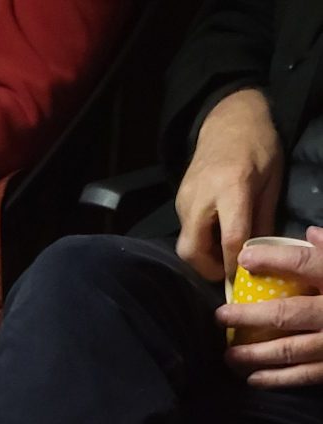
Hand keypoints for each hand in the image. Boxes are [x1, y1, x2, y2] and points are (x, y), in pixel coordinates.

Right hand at [176, 88, 282, 281]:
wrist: (229, 119)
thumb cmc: (258, 146)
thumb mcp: (271, 182)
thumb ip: (263, 221)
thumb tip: (259, 258)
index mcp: (231, 188)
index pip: (230, 239)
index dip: (235, 264)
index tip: (242, 277)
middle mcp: (201, 196)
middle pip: (193, 251)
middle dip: (209, 270)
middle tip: (228, 271)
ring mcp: (185, 199)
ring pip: (186, 246)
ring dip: (203, 258)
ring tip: (223, 254)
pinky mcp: (178, 201)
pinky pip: (186, 233)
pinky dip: (200, 243)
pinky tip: (216, 236)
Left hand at [216, 228, 322, 385]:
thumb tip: (311, 234)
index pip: (307, 264)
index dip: (274, 260)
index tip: (245, 258)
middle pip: (288, 313)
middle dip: (250, 316)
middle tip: (221, 316)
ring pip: (290, 350)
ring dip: (255, 354)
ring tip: (229, 355)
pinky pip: (304, 377)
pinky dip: (276, 379)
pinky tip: (253, 379)